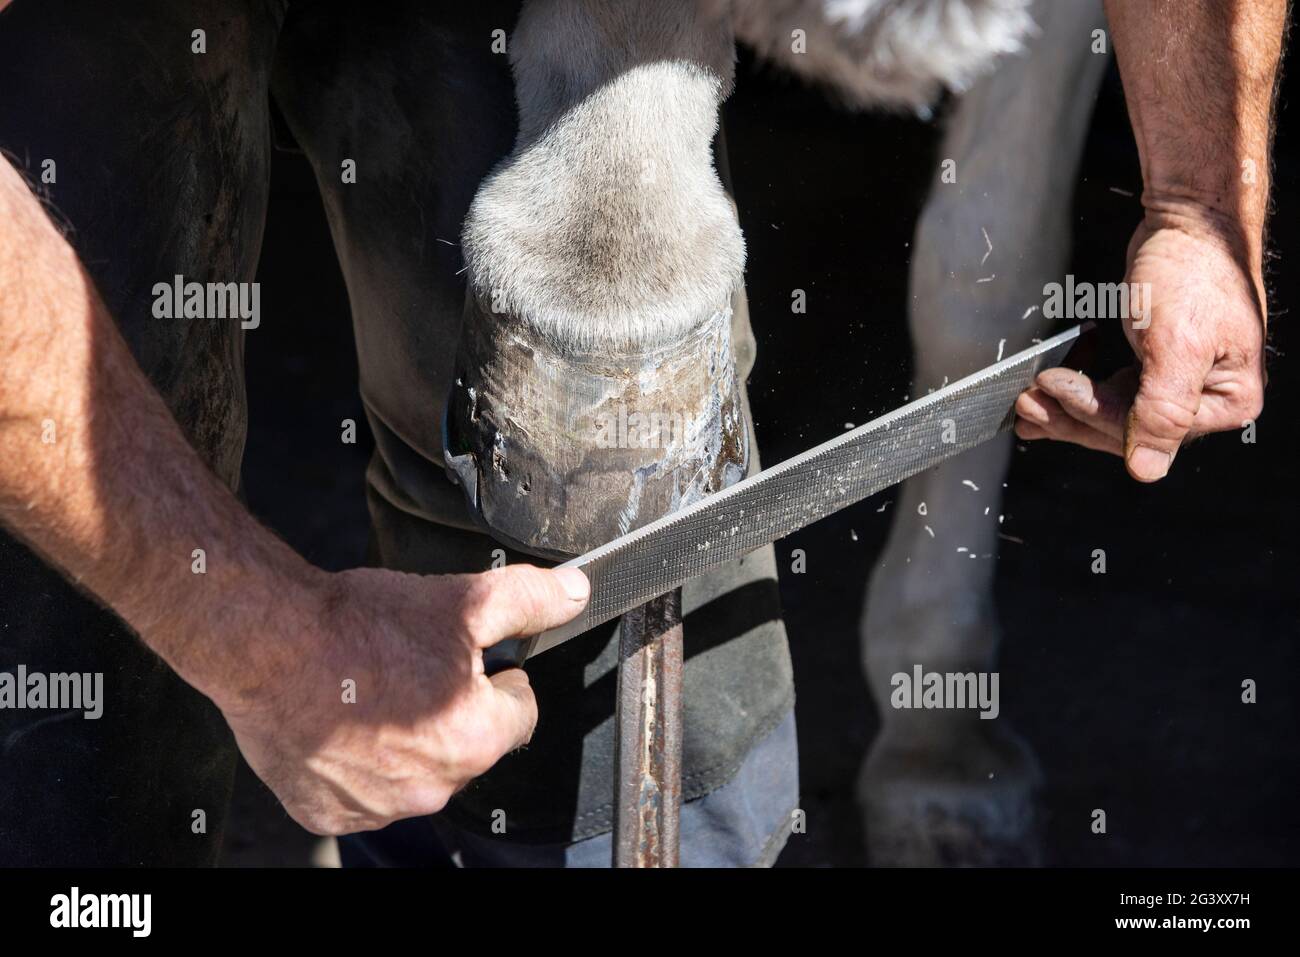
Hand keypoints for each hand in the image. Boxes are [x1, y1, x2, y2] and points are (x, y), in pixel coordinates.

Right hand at [216, 563, 588, 835]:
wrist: (268, 643)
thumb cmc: (359, 627)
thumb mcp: (461, 598)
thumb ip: (530, 600)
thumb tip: (575, 594)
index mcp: (474, 741)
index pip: (520, 713)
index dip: (501, 677)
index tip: (473, 658)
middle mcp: (431, 788)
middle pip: (468, 746)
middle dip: (452, 708)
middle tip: (414, 665)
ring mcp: (376, 808)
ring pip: (416, 771)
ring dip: (407, 738)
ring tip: (374, 688)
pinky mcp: (328, 813)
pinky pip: (363, 792)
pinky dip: (359, 762)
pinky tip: (343, 721)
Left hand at [1015, 211, 1266, 480]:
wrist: (1190, 221)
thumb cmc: (1193, 270)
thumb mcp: (1175, 344)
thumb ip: (1161, 411)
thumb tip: (1147, 470)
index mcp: (1225, 402)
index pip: (1145, 431)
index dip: (1092, 414)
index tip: (1051, 388)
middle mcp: (1205, 400)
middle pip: (1125, 429)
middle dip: (1070, 416)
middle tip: (1027, 403)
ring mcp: (1177, 384)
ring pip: (1111, 414)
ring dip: (1066, 409)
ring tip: (1028, 401)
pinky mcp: (1151, 368)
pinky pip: (1110, 392)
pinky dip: (1078, 390)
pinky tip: (1050, 389)